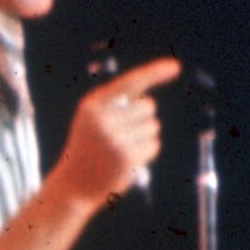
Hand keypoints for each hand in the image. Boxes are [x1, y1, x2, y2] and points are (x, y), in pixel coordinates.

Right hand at [51, 57, 178, 207]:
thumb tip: (148, 100)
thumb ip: (114, 105)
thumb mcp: (92, 120)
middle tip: (121, 133)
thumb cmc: (88, 147)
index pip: (129, 83)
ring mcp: (115, 138)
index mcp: (92, 105)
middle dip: (143, 117)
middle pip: (148, 106)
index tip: (175, 66)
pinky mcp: (127, 156)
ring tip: (120, 148)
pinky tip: (126, 159)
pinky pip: (154, 145)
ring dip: (144, 136)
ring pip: (153, 126)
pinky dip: (146, 152)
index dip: (154, 72)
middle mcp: (103, 118)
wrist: (74, 184)